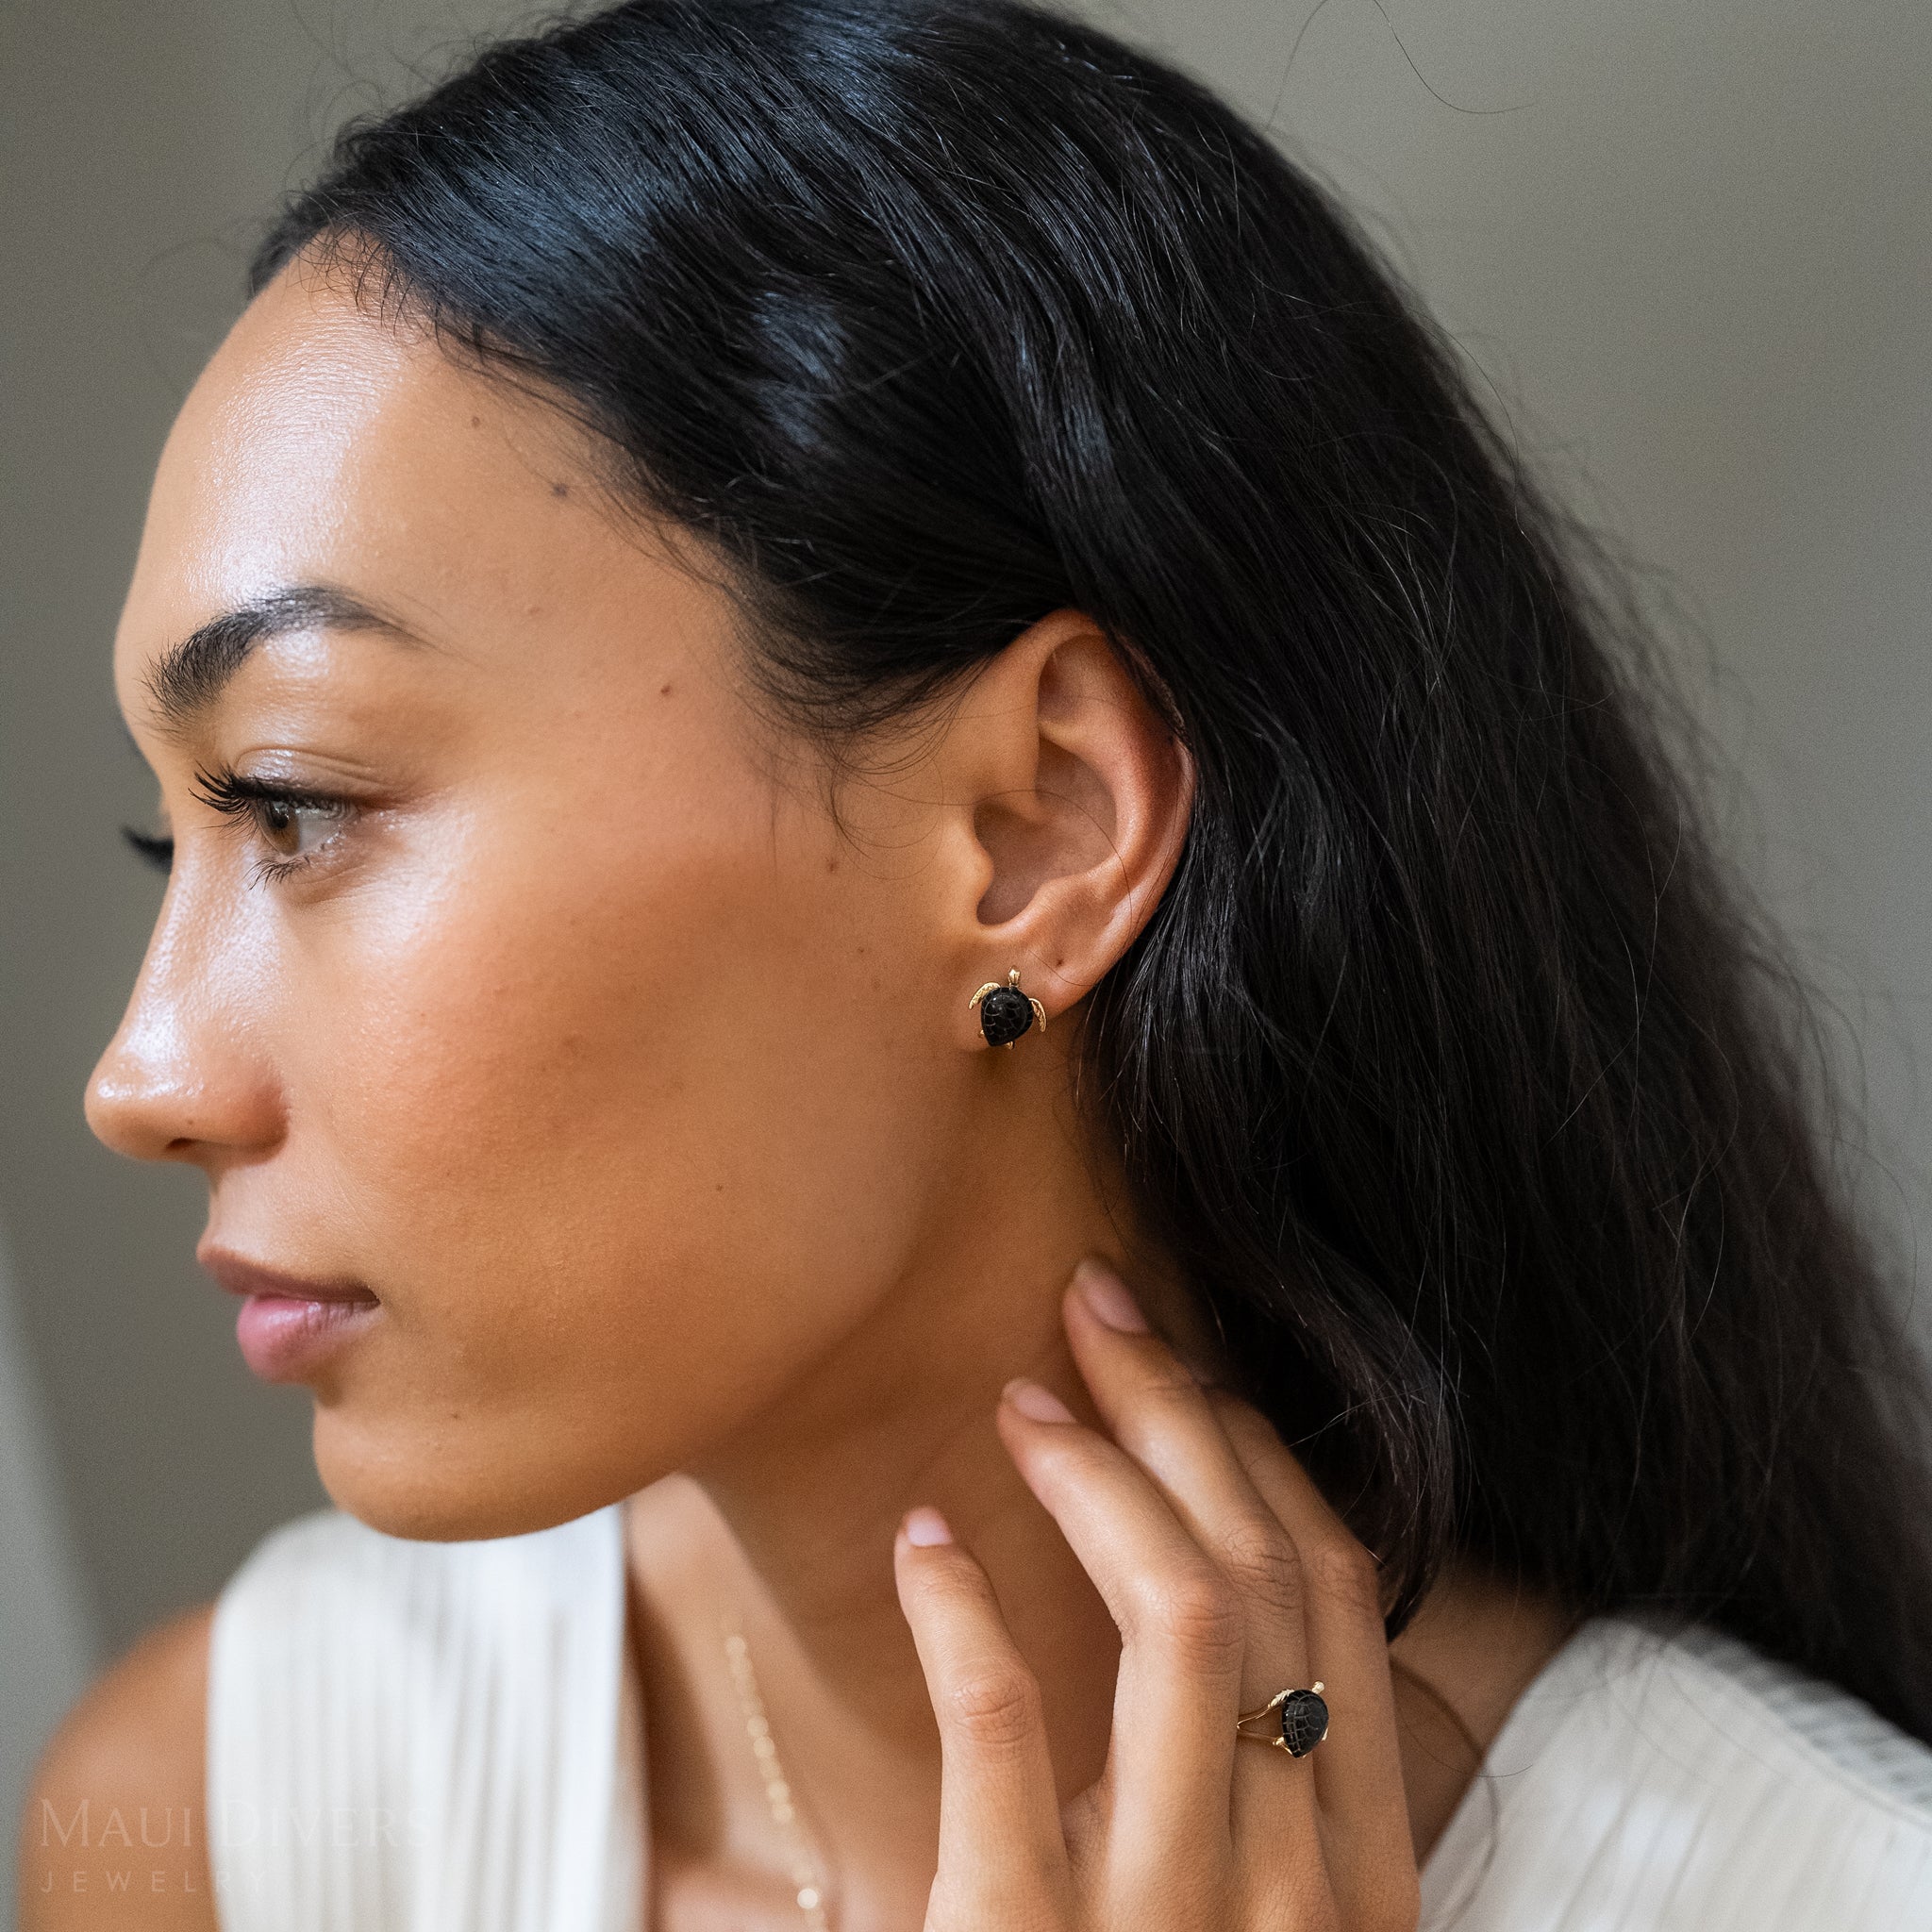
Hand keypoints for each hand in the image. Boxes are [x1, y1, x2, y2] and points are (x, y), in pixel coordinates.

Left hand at [893, 1261, 1419, 1930]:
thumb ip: (1245, 1808)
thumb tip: (1208, 1619)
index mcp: (1354, 1877)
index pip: (1335, 1601)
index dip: (1261, 1456)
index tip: (1184, 1364)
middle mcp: (1294, 1890)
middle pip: (1263, 1577)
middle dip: (1183, 1414)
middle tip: (1098, 1307)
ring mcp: (1171, 1923)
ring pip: (1181, 1622)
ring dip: (1096, 1479)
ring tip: (1019, 1400)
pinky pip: (1005, 1733)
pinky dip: (962, 1613)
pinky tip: (921, 1544)